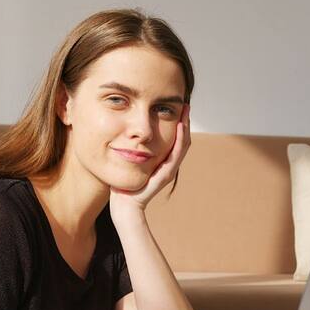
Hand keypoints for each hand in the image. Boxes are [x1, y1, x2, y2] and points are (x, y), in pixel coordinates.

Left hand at [109, 104, 190, 219]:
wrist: (124, 205)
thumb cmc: (123, 185)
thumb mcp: (128, 162)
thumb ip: (131, 150)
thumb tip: (125, 134)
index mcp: (162, 161)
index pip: (175, 139)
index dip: (178, 123)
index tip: (177, 106)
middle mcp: (169, 165)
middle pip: (182, 139)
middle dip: (185, 121)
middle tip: (186, 104)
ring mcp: (169, 170)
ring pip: (183, 144)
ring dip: (185, 126)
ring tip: (186, 110)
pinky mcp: (165, 174)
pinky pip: (176, 154)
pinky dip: (180, 139)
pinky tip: (180, 125)